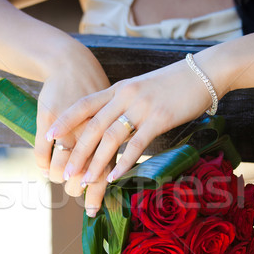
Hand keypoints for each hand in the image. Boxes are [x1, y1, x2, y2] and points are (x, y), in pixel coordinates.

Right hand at [33, 42, 109, 196]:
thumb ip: (111, 144)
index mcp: (108, 136)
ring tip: (60, 178)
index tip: (93, 212)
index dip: (97, 195)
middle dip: (75, 189)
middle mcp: (89, 135)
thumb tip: (112, 174)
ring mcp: (68, 128)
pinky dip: (42, 165)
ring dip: (58, 178)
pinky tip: (46, 168)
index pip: (103, 174)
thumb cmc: (95, 96)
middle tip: (74, 190)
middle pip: (81, 176)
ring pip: (59, 169)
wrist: (72, 66)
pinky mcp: (48, 120)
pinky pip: (42, 154)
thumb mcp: (109, 119)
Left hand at [47, 55, 214, 214]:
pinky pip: (137, 144)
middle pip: (93, 126)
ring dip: (96, 162)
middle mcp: (125, 96)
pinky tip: (115, 177)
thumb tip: (111, 127)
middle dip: (76, 151)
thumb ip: (124, 105)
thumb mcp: (141, 90)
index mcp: (118, 88)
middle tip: (65, 172)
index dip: (65, 120)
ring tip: (85, 180)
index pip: (84, 104)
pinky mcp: (160, 119)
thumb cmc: (173, 85)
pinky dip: (124, 162)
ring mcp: (142, 107)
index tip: (49, 135)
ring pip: (111, 137)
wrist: (204, 73)